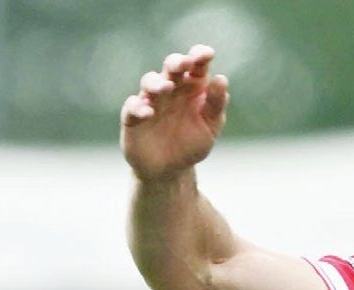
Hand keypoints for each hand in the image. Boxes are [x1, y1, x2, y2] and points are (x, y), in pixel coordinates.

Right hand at [120, 45, 229, 182]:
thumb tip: (221, 79)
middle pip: (171, 67)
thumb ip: (216, 104)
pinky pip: (132, 107)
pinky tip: (149, 113)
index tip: (207, 54)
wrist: (170, 170)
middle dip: (177, 62)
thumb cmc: (192, 144)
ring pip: (149, 81)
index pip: (196, 65)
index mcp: (192, 87)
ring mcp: (150, 101)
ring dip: (157, 82)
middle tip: (185, 63)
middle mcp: (170, 89)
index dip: (200, 55)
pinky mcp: (133, 117)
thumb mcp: (210, 126)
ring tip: (167, 87)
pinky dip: (139, 107)